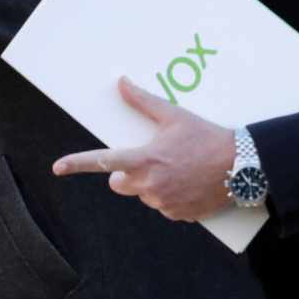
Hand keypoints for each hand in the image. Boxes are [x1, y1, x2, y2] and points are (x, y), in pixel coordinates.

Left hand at [53, 77, 235, 220]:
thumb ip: (143, 102)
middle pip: (119, 183)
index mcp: (145, 160)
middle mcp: (150, 185)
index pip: (103, 161)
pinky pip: (163, 206)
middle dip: (127, 174)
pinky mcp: (177, 216)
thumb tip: (121, 82)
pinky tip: (188, 184)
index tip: (57, 167)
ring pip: (143, 195)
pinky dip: (170, 196)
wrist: (241, 167)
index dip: (77, 164)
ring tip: (179, 169)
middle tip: (152, 160)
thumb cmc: (206, 138)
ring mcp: (163, 203)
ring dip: (152, 184)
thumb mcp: (174, 116)